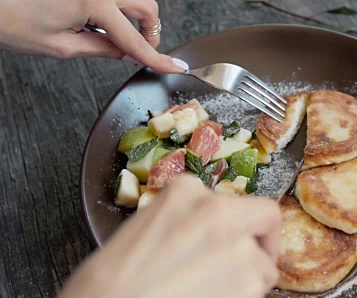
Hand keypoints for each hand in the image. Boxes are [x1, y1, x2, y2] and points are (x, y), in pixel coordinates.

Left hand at [0, 0, 187, 72]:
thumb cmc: (13, 21)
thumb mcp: (62, 47)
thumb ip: (102, 49)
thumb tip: (126, 52)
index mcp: (94, 3)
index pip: (135, 39)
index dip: (157, 58)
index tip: (175, 66)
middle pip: (146, 8)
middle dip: (148, 32)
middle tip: (136, 51)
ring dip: (133, 16)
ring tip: (111, 33)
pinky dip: (116, 7)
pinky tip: (96, 18)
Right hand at [22, 176, 281, 297]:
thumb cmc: (103, 296)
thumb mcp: (139, 236)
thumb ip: (181, 229)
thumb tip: (201, 243)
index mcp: (185, 193)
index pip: (231, 201)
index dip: (234, 224)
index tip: (231, 238)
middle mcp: (219, 212)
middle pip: (266, 217)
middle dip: (262, 242)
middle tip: (246, 266)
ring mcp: (240, 249)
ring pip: (263, 267)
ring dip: (245, 286)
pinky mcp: (250, 289)